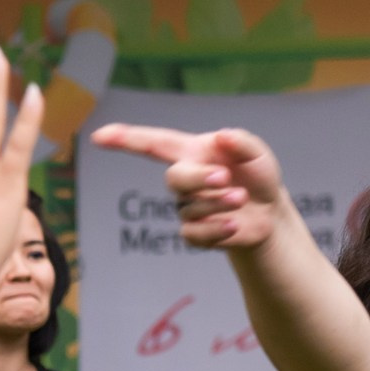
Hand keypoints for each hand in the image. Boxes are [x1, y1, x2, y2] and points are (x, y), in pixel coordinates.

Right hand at [89, 123, 290, 250]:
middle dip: (199, 178)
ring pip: (189, 208)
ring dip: (219, 203)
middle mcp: (185, 179)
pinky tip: (234, 225)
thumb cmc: (258, 176)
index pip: (153, 144)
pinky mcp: (195, 233)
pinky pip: (193, 234)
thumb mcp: (257, 153)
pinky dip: (217, 229)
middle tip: (225, 179)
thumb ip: (242, 142)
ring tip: (241, 199)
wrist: (270, 213)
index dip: (125, 139)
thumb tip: (222, 137)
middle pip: (174, 178)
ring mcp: (187, 207)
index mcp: (192, 152)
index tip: (99, 136)